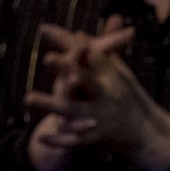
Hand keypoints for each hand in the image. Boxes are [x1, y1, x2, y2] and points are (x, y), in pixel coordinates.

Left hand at [24, 18, 169, 170]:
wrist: (141, 129)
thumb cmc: (120, 92)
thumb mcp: (113, 69)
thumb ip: (97, 47)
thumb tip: (78, 31)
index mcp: (110, 76)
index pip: (91, 55)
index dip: (75, 44)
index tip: (56, 31)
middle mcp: (107, 94)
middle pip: (86, 80)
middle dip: (68, 69)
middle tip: (47, 57)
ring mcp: (101, 116)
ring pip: (73, 109)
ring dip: (51, 104)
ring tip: (28, 97)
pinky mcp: (95, 136)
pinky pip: (74, 139)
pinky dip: (58, 140)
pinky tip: (40, 137)